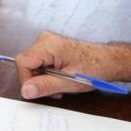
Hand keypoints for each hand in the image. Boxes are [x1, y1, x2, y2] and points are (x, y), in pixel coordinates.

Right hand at [14, 31, 130, 99]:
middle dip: (37, 80)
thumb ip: (45, 86)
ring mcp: (45, 42)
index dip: (27, 80)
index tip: (39, 91)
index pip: (22, 62)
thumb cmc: (93, 69)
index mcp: (48, 44)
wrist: (108, 61)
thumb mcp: (69, 82)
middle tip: (55, 89)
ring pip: (31, 65)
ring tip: (60, 84)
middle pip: (26, 63)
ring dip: (42, 78)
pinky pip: (38, 62)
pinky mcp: (48, 47)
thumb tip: (25, 91)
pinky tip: (58, 77)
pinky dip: (46, 73)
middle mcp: (44, 39)